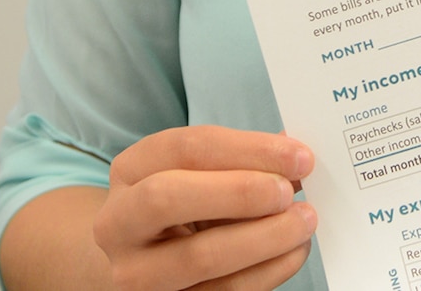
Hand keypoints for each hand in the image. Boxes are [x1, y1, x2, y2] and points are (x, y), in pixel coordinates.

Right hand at [91, 126, 318, 290]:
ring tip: (303, 221)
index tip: (298, 156)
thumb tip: (295, 157)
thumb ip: (238, 161)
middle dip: (239, 192)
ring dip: (264, 237)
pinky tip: (293, 252)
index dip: (247, 149)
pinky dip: (267, 271)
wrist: (139, 261)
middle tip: (289, 191)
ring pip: (199, 256)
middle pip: (168, 198)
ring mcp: (135, 272)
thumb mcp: (194, 174)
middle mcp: (118, 223)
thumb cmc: (180, 206)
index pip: (184, 148)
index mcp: (129, 171)